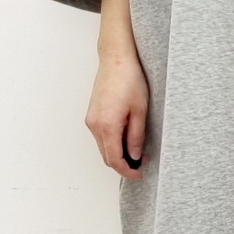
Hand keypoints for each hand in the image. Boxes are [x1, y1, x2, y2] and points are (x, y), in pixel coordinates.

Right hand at [85, 50, 148, 179]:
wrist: (116, 60)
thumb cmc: (130, 80)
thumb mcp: (140, 111)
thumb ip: (136, 136)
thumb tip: (135, 156)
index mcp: (107, 125)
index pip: (114, 159)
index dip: (127, 171)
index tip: (139, 174)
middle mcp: (94, 125)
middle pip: (107, 156)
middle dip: (124, 163)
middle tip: (143, 162)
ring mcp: (91, 120)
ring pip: (104, 147)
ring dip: (119, 152)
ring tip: (139, 148)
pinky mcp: (92, 115)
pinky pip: (101, 136)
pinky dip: (113, 142)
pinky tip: (128, 137)